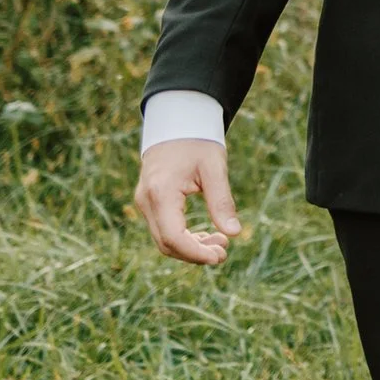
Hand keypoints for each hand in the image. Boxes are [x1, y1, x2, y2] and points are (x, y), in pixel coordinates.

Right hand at [136, 138, 242, 265]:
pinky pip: (163, 229)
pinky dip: (183, 238)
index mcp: (160, 193)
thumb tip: (234, 233)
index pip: (173, 237)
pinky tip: (204, 237)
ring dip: (190, 248)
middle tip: (224, 252)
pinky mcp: (149, 203)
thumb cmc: (197, 142)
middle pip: (166, 244)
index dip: (195, 253)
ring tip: (220, 243)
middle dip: (195, 254)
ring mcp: (144, 203)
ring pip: (163, 240)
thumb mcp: (214, 168)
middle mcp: (146, 201)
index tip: (220, 256)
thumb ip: (222, 201)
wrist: (176, 123)